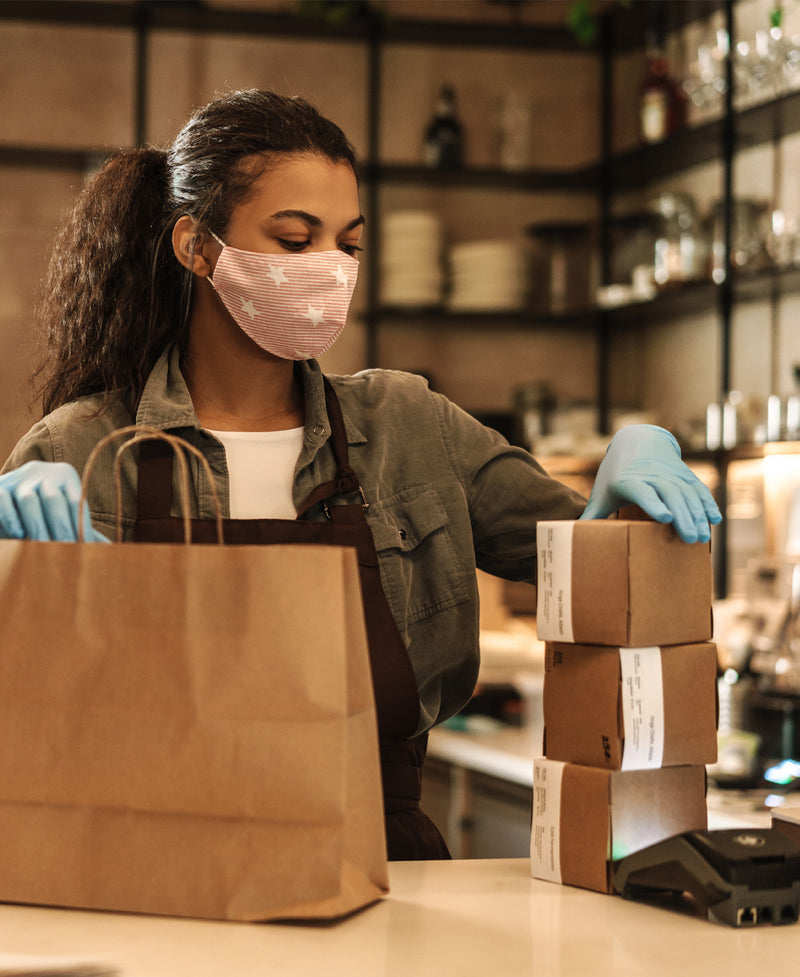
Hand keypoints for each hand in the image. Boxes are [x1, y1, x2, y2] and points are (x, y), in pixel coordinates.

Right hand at [0, 461, 109, 541]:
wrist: (9, 496)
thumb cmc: (43, 512)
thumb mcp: (62, 514)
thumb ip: (79, 528)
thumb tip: (109, 550)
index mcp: (65, 475)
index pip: (76, 502)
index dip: (80, 527)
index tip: (86, 550)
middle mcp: (42, 471)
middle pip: (54, 500)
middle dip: (61, 530)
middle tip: (66, 556)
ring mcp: (18, 476)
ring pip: (29, 500)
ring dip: (37, 528)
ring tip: (43, 550)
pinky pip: (3, 501)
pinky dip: (12, 520)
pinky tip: (20, 536)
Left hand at [579, 425, 721, 542]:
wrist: (637, 441)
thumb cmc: (614, 474)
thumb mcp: (601, 492)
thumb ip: (591, 515)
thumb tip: (572, 535)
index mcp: (628, 480)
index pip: (643, 492)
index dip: (654, 504)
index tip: (665, 518)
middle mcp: (652, 475)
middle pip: (670, 495)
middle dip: (683, 516)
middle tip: (690, 539)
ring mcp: (670, 474)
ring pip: (687, 494)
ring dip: (698, 515)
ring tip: (702, 538)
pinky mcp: (684, 475)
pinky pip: (698, 489)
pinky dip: (707, 504)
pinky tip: (714, 520)